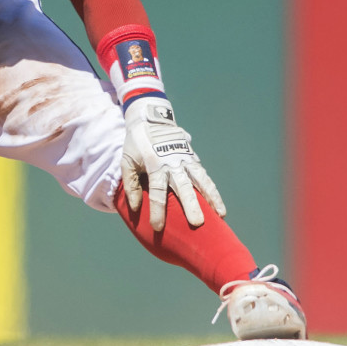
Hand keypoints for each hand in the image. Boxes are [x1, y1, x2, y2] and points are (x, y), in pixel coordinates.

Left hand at [120, 96, 225, 231]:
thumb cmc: (136, 144)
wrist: (150, 118)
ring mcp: (185, 159)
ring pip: (201, 180)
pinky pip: (204, 176)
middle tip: (197, 223)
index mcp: (154, 165)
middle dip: (190, 205)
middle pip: (183, 187)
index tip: (157, 227)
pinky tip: (219, 206)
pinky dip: (212, 191)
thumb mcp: (126, 161)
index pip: (157, 191)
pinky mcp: (193, 157)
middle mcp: (173, 163)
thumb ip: (130, 185)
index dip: (157, 210)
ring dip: (211, 198)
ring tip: (220, 215)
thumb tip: (136, 208)